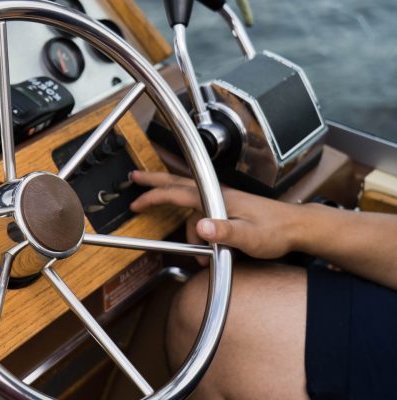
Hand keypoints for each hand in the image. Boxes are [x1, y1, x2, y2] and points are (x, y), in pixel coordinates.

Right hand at [129, 170, 310, 264]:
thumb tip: (200, 227)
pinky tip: (202, 240)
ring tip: (196, 255)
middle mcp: (217, 194)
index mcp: (217, 197)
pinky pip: (201, 210)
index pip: (177, 192)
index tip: (136, 201)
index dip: (154, 196)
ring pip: (190, 204)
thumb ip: (224, 232)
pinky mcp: (228, 207)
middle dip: (154, 181)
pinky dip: (194, 223)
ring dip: (183, 224)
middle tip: (135, 178)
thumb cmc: (275, 231)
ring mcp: (222, 199)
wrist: (297, 227)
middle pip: (178, 183)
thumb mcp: (249, 236)